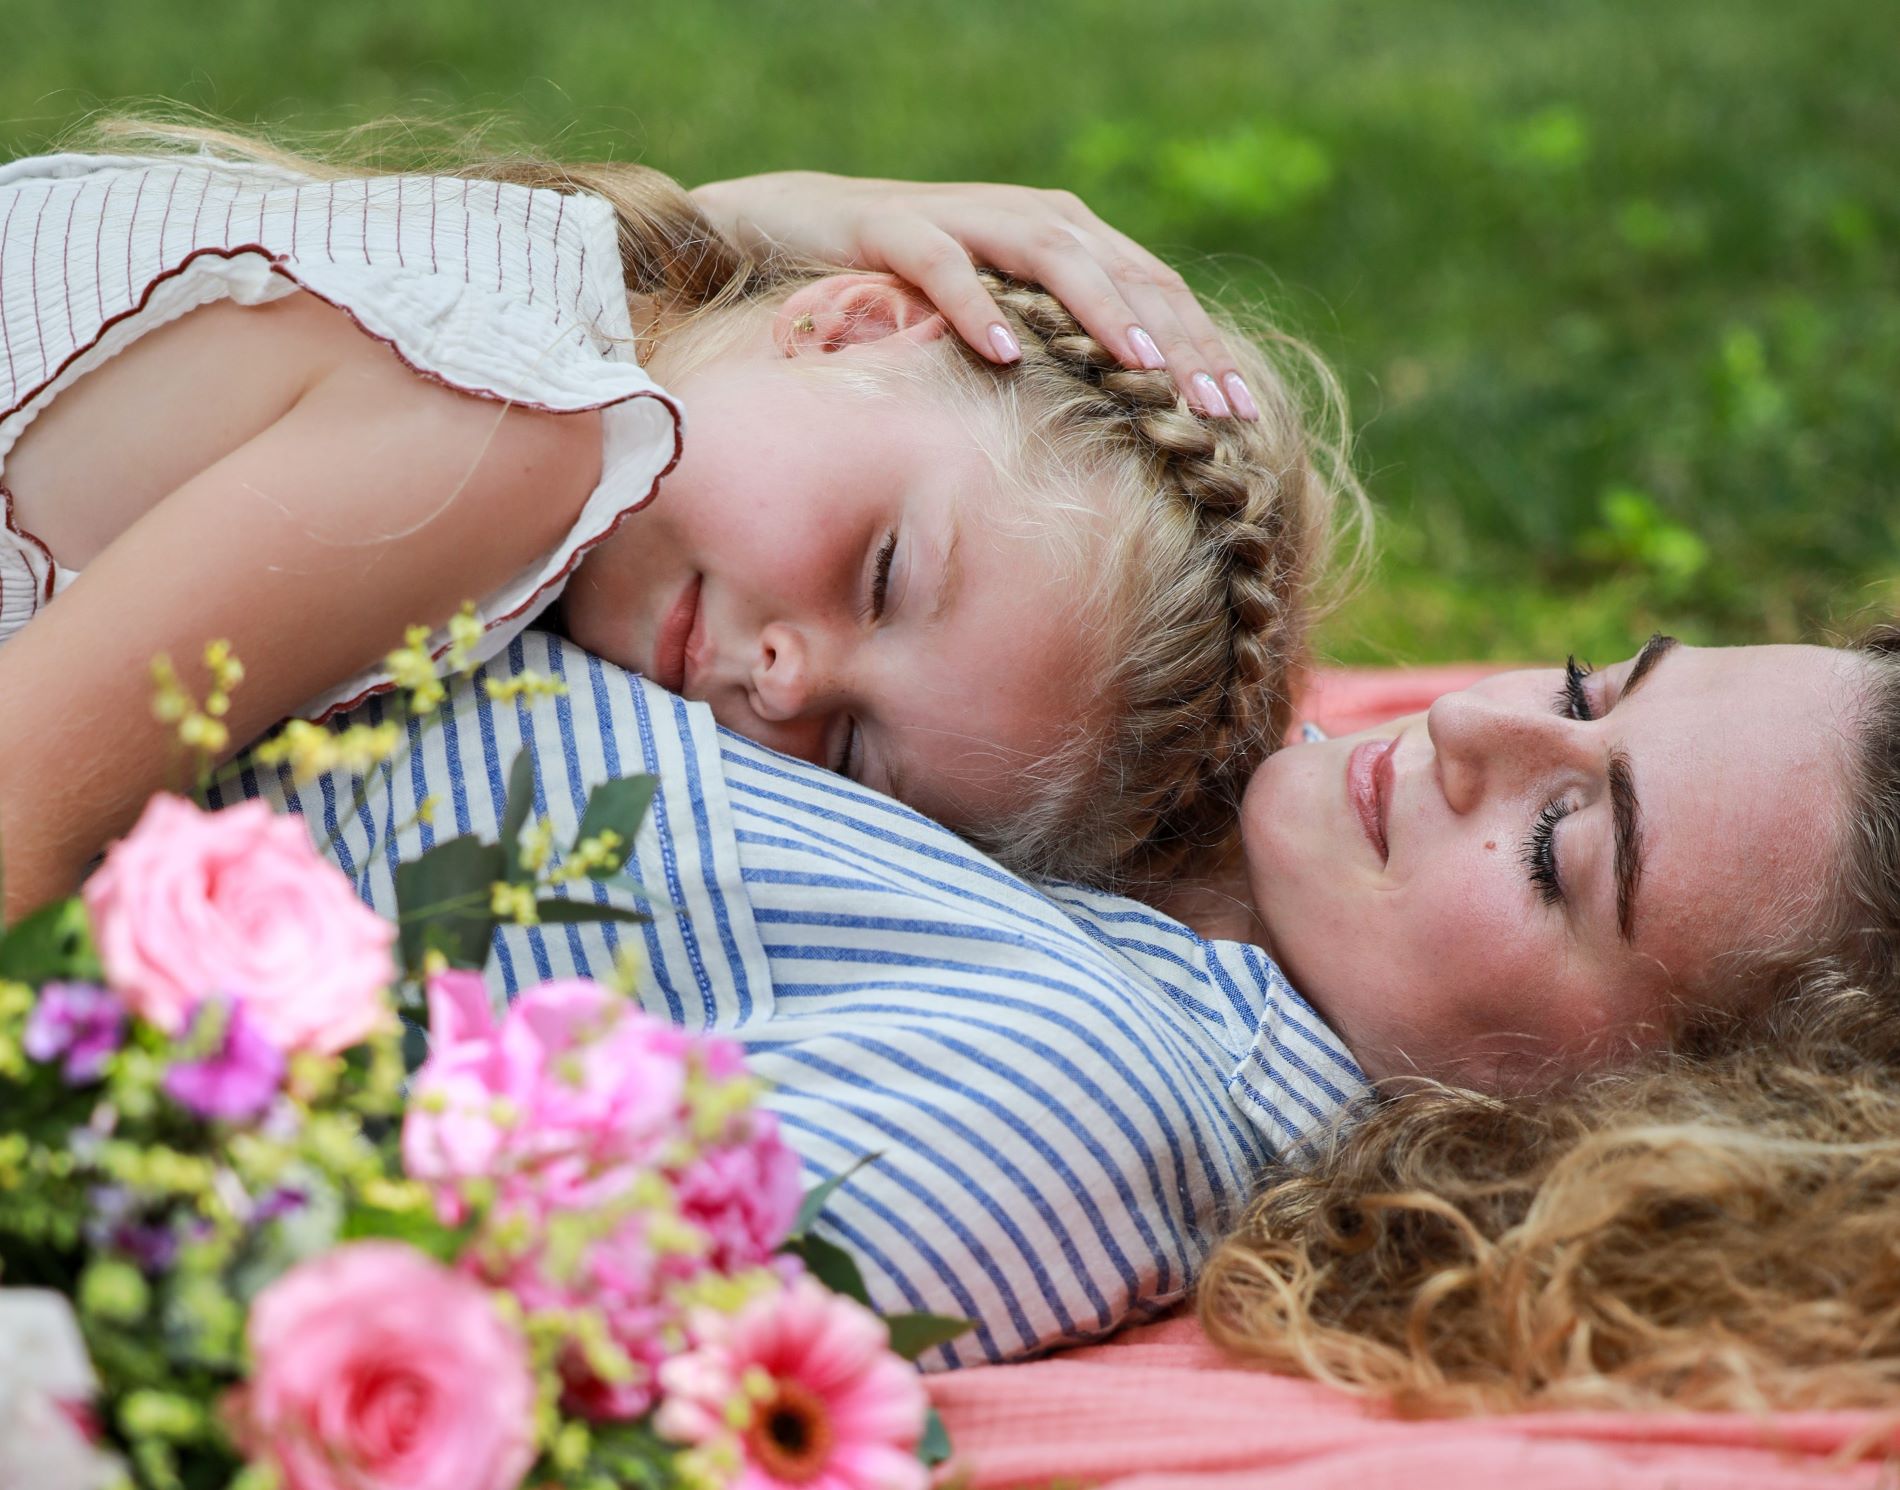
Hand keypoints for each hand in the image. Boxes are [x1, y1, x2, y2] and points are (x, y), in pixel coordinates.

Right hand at [690, 172, 1256, 417]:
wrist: (794, 225)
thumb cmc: (910, 291)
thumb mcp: (1000, 319)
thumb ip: (1060, 348)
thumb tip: (1131, 429)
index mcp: (1069, 238)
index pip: (1156, 292)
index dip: (1205, 348)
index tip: (1245, 417)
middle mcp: (1031, 217)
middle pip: (1126, 272)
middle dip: (1178, 340)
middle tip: (1217, 408)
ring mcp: (965, 218)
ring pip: (1054, 254)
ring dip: (1102, 310)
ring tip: (1142, 366)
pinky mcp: (893, 228)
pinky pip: (942, 264)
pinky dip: (977, 304)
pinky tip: (1005, 350)